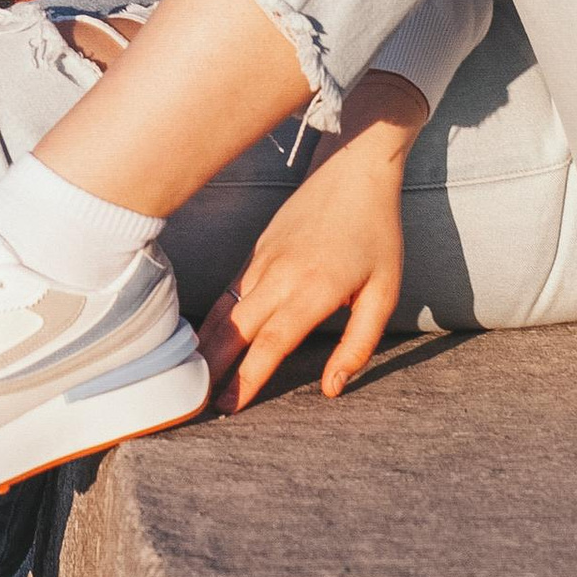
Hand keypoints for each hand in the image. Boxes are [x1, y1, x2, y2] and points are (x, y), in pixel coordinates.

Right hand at [196, 76, 423, 408]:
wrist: (353, 170)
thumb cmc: (376, 233)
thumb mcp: (384, 293)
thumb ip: (358, 345)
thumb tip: (332, 388)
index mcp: (313, 289)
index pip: (271, 343)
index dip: (247, 378)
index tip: (230, 406)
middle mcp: (280, 275)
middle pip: (235, 330)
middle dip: (213, 369)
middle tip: (199, 403)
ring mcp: (263, 260)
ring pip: (224, 309)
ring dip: (206, 344)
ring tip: (193, 377)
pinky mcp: (257, 250)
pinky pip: (229, 290)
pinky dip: (213, 317)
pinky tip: (205, 337)